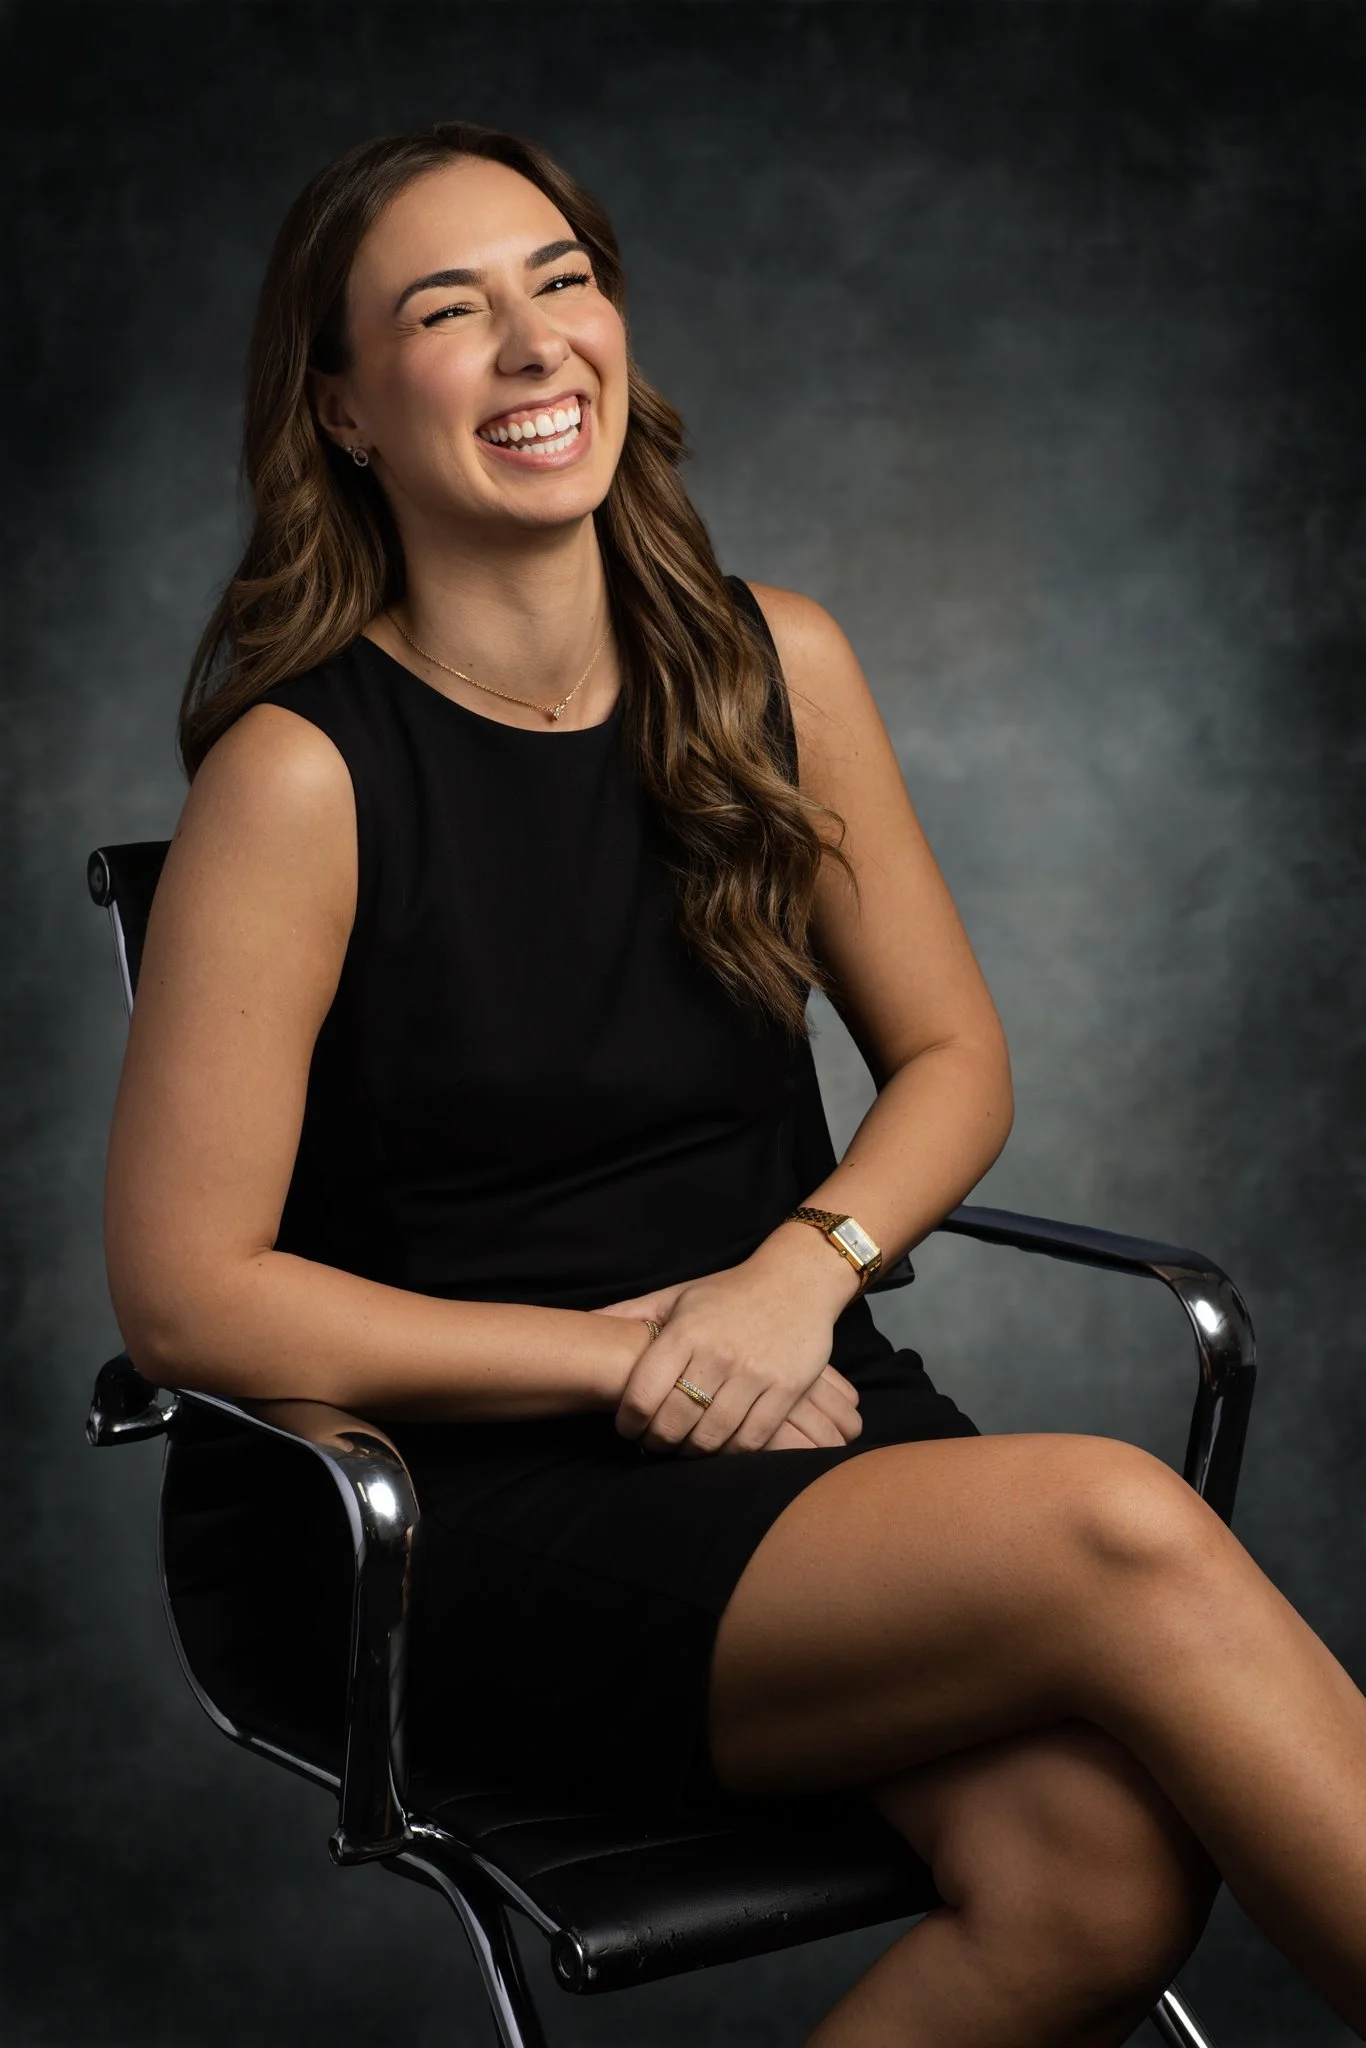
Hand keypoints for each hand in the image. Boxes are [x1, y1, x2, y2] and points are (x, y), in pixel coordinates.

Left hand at [603, 1234, 863, 1455]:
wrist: (798, 1279)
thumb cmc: (729, 1292)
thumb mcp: (677, 1295)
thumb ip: (631, 1313)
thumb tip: (584, 1324)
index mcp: (686, 1331)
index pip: (643, 1394)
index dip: (628, 1423)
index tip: (627, 1429)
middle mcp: (718, 1353)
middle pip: (674, 1423)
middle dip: (657, 1442)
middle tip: (654, 1445)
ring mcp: (755, 1373)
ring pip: (711, 1437)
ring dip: (692, 1452)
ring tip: (684, 1448)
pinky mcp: (786, 1389)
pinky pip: (751, 1439)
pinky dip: (731, 1452)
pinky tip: (720, 1446)